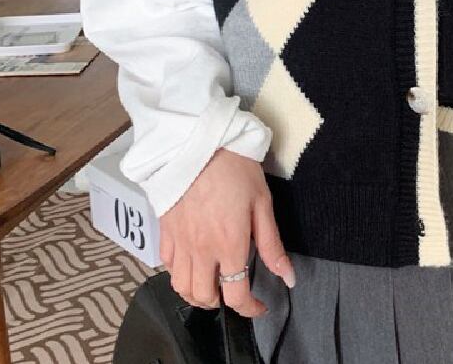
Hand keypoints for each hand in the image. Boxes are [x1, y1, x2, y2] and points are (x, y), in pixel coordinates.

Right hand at [158, 148, 295, 316]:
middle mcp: (201, 250)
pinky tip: (192, 261)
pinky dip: (179, 272)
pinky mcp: (165, 230)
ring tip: (211, 283)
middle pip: (204, 297)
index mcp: (229, 244)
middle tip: (234, 292)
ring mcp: (180, 242)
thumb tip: (287, 276)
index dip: (250, 309)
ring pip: (181, 287)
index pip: (236, 296)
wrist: (198, 142)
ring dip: (197, 293)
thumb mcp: (262, 203)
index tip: (260, 306)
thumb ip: (272, 244)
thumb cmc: (234, 167)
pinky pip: (167, 265)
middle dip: (221, 303)